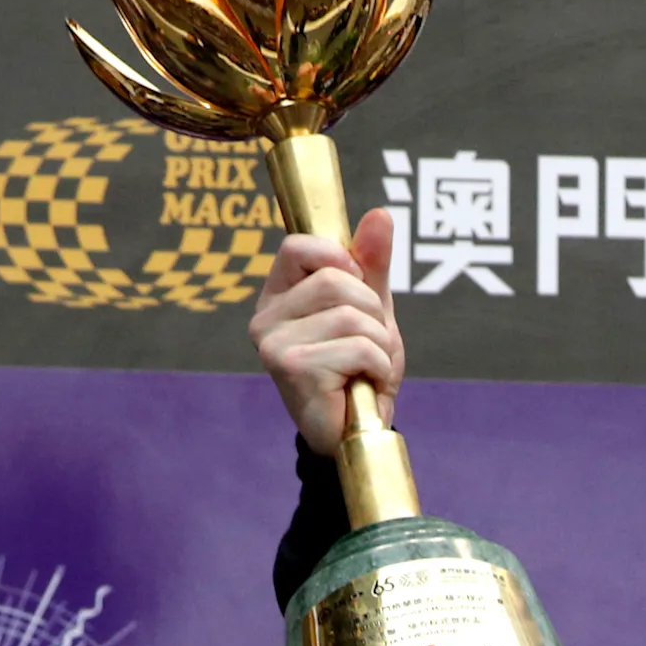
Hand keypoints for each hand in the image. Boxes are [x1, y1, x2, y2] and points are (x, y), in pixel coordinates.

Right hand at [248, 207, 401, 455]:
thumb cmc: (358, 369)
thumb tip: (380, 213)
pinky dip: (378, 367)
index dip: (340, 260)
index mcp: (278, 296)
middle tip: (368, 345)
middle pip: (337, 280)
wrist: (356, 431)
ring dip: (379, 345)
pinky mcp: (293, 370)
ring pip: (352, 315)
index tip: (357, 290)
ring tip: (366, 368)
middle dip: (373, 313)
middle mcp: (265, 318)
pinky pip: (359, 347)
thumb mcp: (371, 309)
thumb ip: (372, 265)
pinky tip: (363, 386)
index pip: (299, 246)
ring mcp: (274, 345)